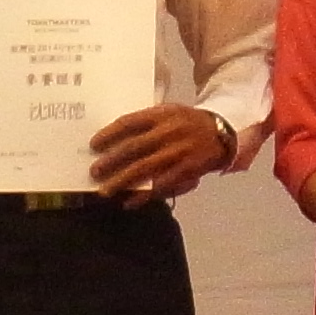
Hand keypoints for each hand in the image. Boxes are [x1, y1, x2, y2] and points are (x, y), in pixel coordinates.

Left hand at [88, 102, 230, 204]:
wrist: (221, 133)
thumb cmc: (188, 122)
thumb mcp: (169, 111)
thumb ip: (147, 121)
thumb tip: (116, 138)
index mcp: (161, 115)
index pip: (129, 123)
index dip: (109, 134)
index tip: (94, 144)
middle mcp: (168, 133)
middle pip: (134, 148)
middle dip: (111, 161)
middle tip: (95, 172)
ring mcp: (177, 153)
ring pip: (144, 169)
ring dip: (122, 181)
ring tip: (105, 190)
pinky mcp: (186, 171)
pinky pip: (160, 185)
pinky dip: (143, 196)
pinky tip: (129, 202)